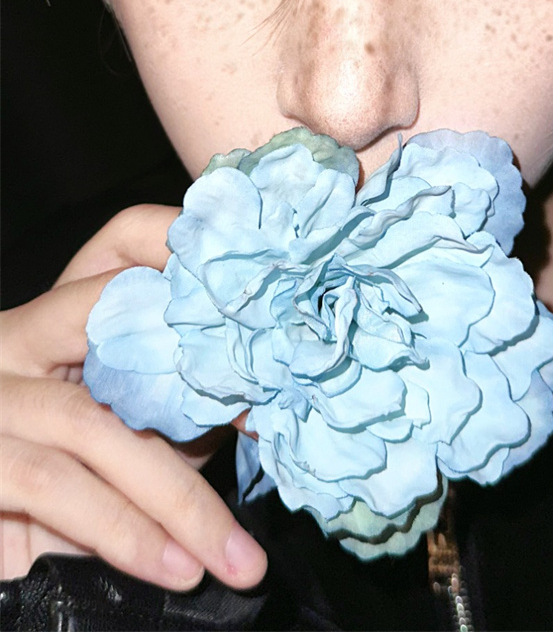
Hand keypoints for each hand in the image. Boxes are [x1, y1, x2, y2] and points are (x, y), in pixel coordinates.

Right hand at [0, 205, 266, 589]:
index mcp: (63, 314)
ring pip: (96, 423)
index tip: (259, 287)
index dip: (188, 250)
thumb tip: (271, 393)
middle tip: (267, 422)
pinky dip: (128, 533)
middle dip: (198, 364)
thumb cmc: (81, 484)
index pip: (124, 241)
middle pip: (110, 311)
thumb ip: (192, 398)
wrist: (1, 545)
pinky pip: (59, 486)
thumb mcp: (145, 427)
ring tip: (233, 557)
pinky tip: (175, 566)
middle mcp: (19, 337)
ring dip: (179, 500)